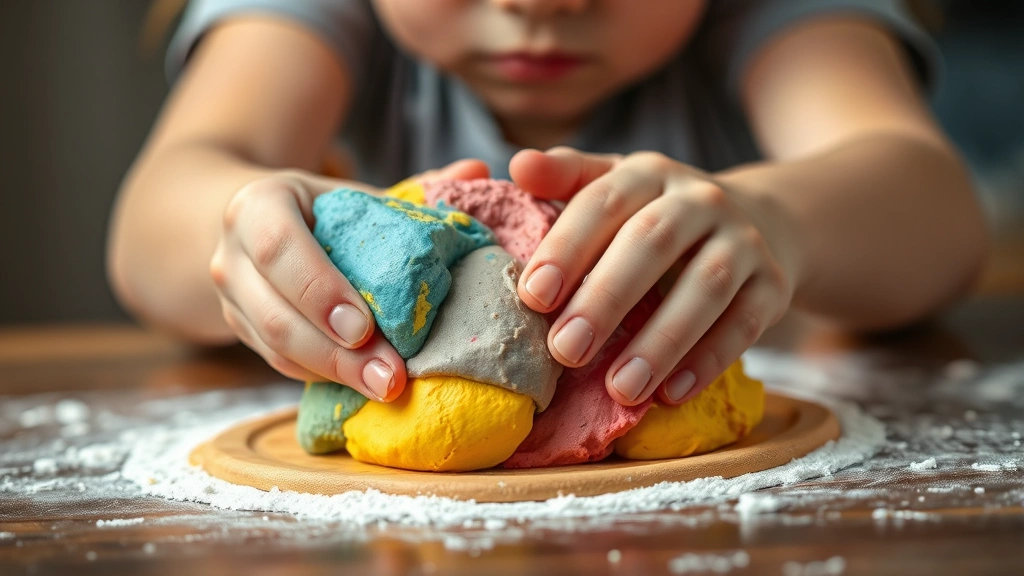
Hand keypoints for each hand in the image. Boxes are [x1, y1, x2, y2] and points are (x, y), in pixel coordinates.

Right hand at [209, 160, 488, 400]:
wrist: (255, 227)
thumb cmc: (324, 211)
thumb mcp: (358, 194)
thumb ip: (417, 187)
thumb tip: (478, 169)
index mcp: (258, 204)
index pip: (278, 247)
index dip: (319, 290)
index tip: (365, 327)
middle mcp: (231, 253)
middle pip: (276, 313)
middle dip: (334, 352)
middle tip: (389, 377)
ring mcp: (230, 298)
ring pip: (274, 347)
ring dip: (331, 373)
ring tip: (385, 389)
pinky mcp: (239, 331)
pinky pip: (278, 363)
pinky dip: (323, 377)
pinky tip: (363, 386)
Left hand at [510, 148, 801, 405]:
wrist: (761, 222)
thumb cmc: (657, 215)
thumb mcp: (614, 187)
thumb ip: (566, 179)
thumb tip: (518, 164)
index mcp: (648, 173)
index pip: (603, 201)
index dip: (567, 248)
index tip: (532, 297)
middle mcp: (699, 199)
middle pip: (652, 242)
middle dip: (606, 298)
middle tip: (564, 351)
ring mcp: (744, 240)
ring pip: (706, 287)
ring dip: (661, 341)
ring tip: (620, 389)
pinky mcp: (773, 284)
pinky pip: (744, 324)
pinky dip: (709, 360)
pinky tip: (672, 394)